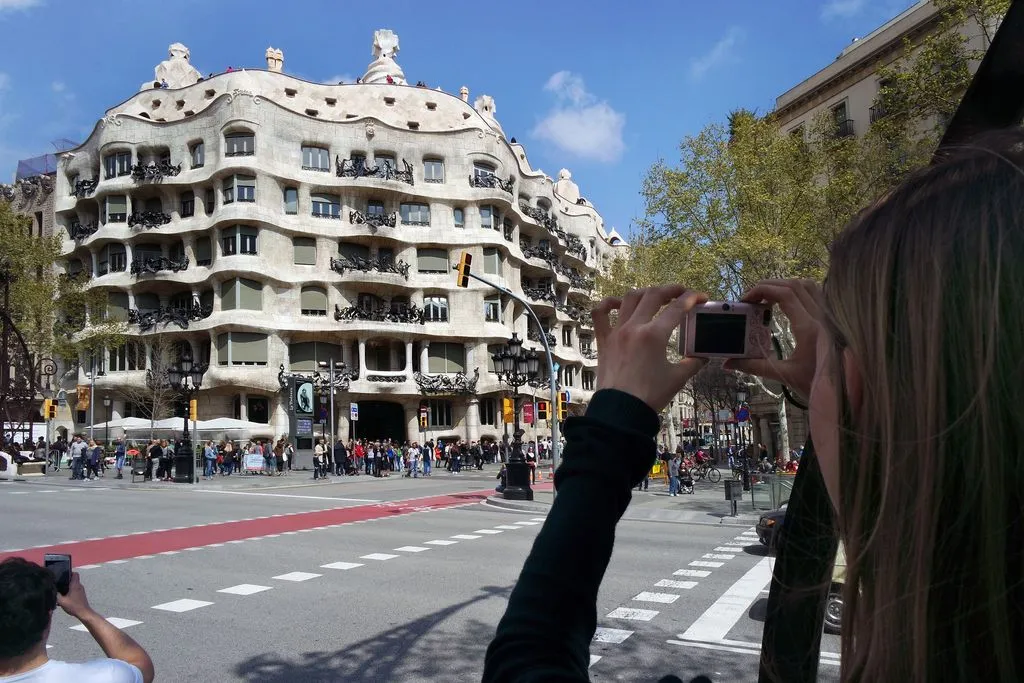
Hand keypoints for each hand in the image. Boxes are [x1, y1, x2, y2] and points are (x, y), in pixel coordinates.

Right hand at [57, 572, 93, 619]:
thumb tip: (52, 590)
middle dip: (65, 581)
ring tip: (59, 591)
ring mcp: (81, 590)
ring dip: (67, 587)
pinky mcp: (81, 595)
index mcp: (75, 585)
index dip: (69, 572)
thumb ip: (56, 595)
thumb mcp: (62, 601)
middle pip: (73, 579)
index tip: (62, 575)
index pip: (75, 574)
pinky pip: (74, 590)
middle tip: (58, 584)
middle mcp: (79, 586)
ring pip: (73, 585)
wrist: (83, 613)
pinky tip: (63, 598)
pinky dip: (69, 592)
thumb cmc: (73, 606)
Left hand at [592, 285, 708, 411]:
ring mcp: (616, 332)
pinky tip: (618, 304)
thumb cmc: (649, 396)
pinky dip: (608, 303)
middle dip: (670, 290)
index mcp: (654, 335)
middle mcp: (634, 328)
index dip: (692, 298)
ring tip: (656, 296)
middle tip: (681, 293)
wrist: (621, 411)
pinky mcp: (604, 340)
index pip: (677, 308)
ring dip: (645, 293)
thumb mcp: (678, 378)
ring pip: (629, 298)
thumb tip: (703, 355)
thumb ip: (694, 362)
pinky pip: (600, 314)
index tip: (701, 297)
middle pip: (653, 295)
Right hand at [724, 279, 824, 400]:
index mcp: (809, 328)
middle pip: (794, 285)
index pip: (785, 294)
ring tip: (768, 297)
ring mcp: (829, 317)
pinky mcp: (832, 321)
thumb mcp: (783, 375)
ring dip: (785, 286)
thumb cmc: (816, 386)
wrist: (845, 396)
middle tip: (752, 298)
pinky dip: (800, 292)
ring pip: (808, 286)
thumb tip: (727, 363)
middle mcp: (821, 317)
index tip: (746, 299)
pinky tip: (788, 303)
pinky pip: (817, 295)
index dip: (762, 290)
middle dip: (769, 286)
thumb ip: (754, 366)